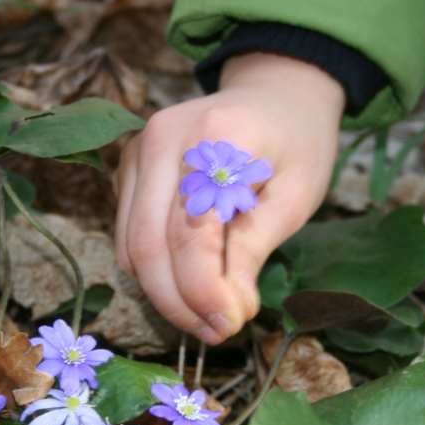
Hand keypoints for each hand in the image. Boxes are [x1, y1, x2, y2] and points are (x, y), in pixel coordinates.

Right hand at [114, 52, 345, 343]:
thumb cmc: (296, 144)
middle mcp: (163, 137)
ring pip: (130, 246)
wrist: (277, 93)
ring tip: (208, 310)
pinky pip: (128, 233)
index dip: (203, 291)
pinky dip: (154, 268)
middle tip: (216, 331)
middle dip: (178, 302)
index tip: (228, 325)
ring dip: (164, 292)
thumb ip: (254, 250)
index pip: (189, 232)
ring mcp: (138, 148)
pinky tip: (191, 276)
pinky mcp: (129, 164)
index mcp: (215, 136)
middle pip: (147, 244)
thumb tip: (228, 309)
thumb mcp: (295, 197)